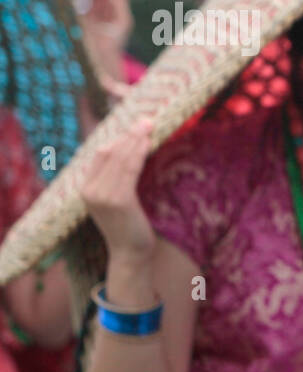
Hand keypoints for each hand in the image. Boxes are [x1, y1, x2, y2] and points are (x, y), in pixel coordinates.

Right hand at [82, 118, 156, 260]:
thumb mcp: (115, 199)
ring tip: (149, 126)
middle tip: (146, 120)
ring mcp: (102, 195)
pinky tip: (148, 143)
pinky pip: (130, 170)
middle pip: (109, 152)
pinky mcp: (118, 200)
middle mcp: (89, 190)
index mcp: (84, 188)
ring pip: (120, 159)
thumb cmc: (127, 224)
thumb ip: (114, 178)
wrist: (130, 252)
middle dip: (128, 134)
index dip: (117, 138)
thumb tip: (126, 150)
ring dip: (136, 140)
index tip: (134, 127)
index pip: (99, 154)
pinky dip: (139, 154)